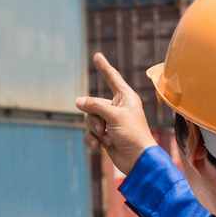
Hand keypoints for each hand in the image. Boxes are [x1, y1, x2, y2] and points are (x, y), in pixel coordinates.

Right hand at [75, 52, 158, 176]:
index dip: (104, 67)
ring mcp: (111, 122)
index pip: (113, 78)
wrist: (138, 160)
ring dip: (94, 129)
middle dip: (94, 117)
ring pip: (90, 118)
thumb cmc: (133, 134)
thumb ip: (95, 105)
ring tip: (105, 137)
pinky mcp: (106, 135)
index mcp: (126, 98)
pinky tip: (99, 146)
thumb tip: (78, 101)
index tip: (97, 56)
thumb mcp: (114, 116)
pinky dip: (92, 139)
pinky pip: (91, 132)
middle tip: (104, 128)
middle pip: (94, 104)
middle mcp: (118, 107)